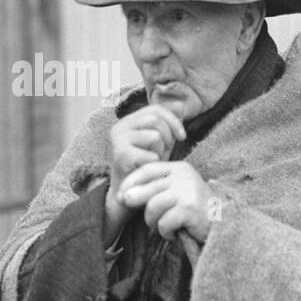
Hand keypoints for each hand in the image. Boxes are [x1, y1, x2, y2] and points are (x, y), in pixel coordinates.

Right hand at [104, 105, 186, 240]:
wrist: (127, 193)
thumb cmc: (144, 166)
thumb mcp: (157, 142)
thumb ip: (165, 125)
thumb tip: (182, 106)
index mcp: (127, 121)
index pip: (155, 109)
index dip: (173, 120)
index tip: (182, 136)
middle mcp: (119, 127)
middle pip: (155, 119)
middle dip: (168, 136)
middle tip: (165, 152)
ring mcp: (117, 140)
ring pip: (155, 135)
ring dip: (161, 151)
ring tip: (153, 161)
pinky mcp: (120, 156)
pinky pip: (151, 154)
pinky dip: (155, 164)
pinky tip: (147, 169)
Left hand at [116, 161, 212, 243]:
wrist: (224, 225)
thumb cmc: (195, 210)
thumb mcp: (176, 191)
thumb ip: (154, 188)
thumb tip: (123, 195)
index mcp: (179, 168)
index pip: (148, 169)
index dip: (131, 181)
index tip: (120, 193)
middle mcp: (184, 177)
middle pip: (147, 188)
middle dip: (134, 200)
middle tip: (128, 206)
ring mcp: (187, 192)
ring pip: (152, 206)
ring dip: (152, 221)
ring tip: (160, 225)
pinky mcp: (189, 209)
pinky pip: (163, 222)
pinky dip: (164, 231)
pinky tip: (172, 233)